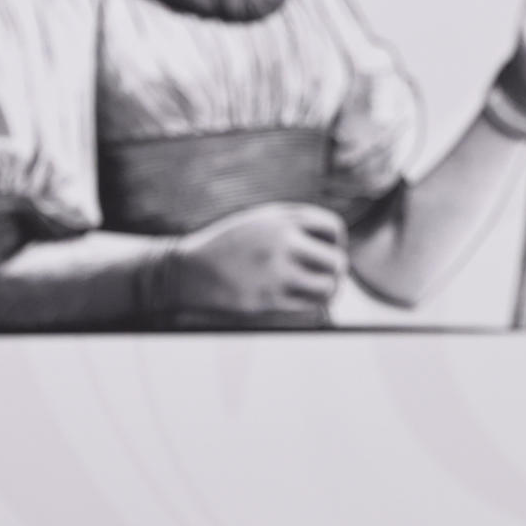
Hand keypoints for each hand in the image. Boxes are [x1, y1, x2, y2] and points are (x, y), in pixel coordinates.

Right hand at [166, 202, 348, 319]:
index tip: (325, 250)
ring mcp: (274, 273)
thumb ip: (295, 223)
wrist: (188, 270)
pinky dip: (313, 305)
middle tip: (327, 275)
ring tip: (322, 290)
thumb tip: (336, 242)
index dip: (336, 242)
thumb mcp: (261, 220)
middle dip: (336, 270)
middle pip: (336, 261)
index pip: (333, 229)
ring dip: (330, 291)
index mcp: (281, 219)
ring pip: (328, 287)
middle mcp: (281, 243)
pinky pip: (308, 307)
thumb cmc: (230, 245)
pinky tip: (305, 301)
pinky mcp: (266, 301)